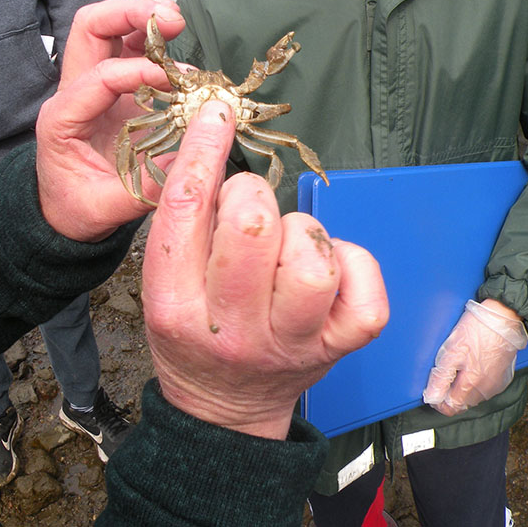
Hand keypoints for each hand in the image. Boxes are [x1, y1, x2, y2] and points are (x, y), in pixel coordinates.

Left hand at [36, 0, 185, 240]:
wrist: (62, 212)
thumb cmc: (77, 209)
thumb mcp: (105, 209)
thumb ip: (143, 188)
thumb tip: (187, 161)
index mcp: (62, 118)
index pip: (99, 76)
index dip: (138, 71)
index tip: (173, 81)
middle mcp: (73, 92)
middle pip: (91, 27)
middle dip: (130, 13)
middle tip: (172, 18)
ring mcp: (94, 86)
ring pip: (109, 29)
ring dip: (143, 19)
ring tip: (178, 24)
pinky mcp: (114, 90)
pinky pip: (130, 50)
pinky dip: (155, 42)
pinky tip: (179, 51)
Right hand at [142, 99, 388, 439]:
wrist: (225, 411)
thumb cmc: (193, 334)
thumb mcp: (164, 284)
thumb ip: (184, 224)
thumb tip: (212, 140)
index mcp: (176, 307)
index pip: (186, 211)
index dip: (204, 151)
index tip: (217, 115)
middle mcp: (231, 328)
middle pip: (253, 227)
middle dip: (251, 195)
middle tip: (248, 208)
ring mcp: (289, 342)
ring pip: (312, 258)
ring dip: (301, 233)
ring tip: (287, 247)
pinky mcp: (337, 348)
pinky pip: (363, 287)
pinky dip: (352, 262)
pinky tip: (327, 267)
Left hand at [422, 299, 527, 416]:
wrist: (504, 318)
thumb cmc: (477, 330)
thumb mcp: (452, 350)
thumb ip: (441, 377)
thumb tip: (431, 397)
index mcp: (471, 384)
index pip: (450, 408)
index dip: (438, 400)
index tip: (433, 388)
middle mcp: (485, 390)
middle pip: (461, 403)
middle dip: (450, 392)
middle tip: (447, 370)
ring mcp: (495, 385)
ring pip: (473, 396)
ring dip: (464, 386)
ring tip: (461, 364)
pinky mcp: (502, 378)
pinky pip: (485, 388)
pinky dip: (477, 381)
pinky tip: (474, 363)